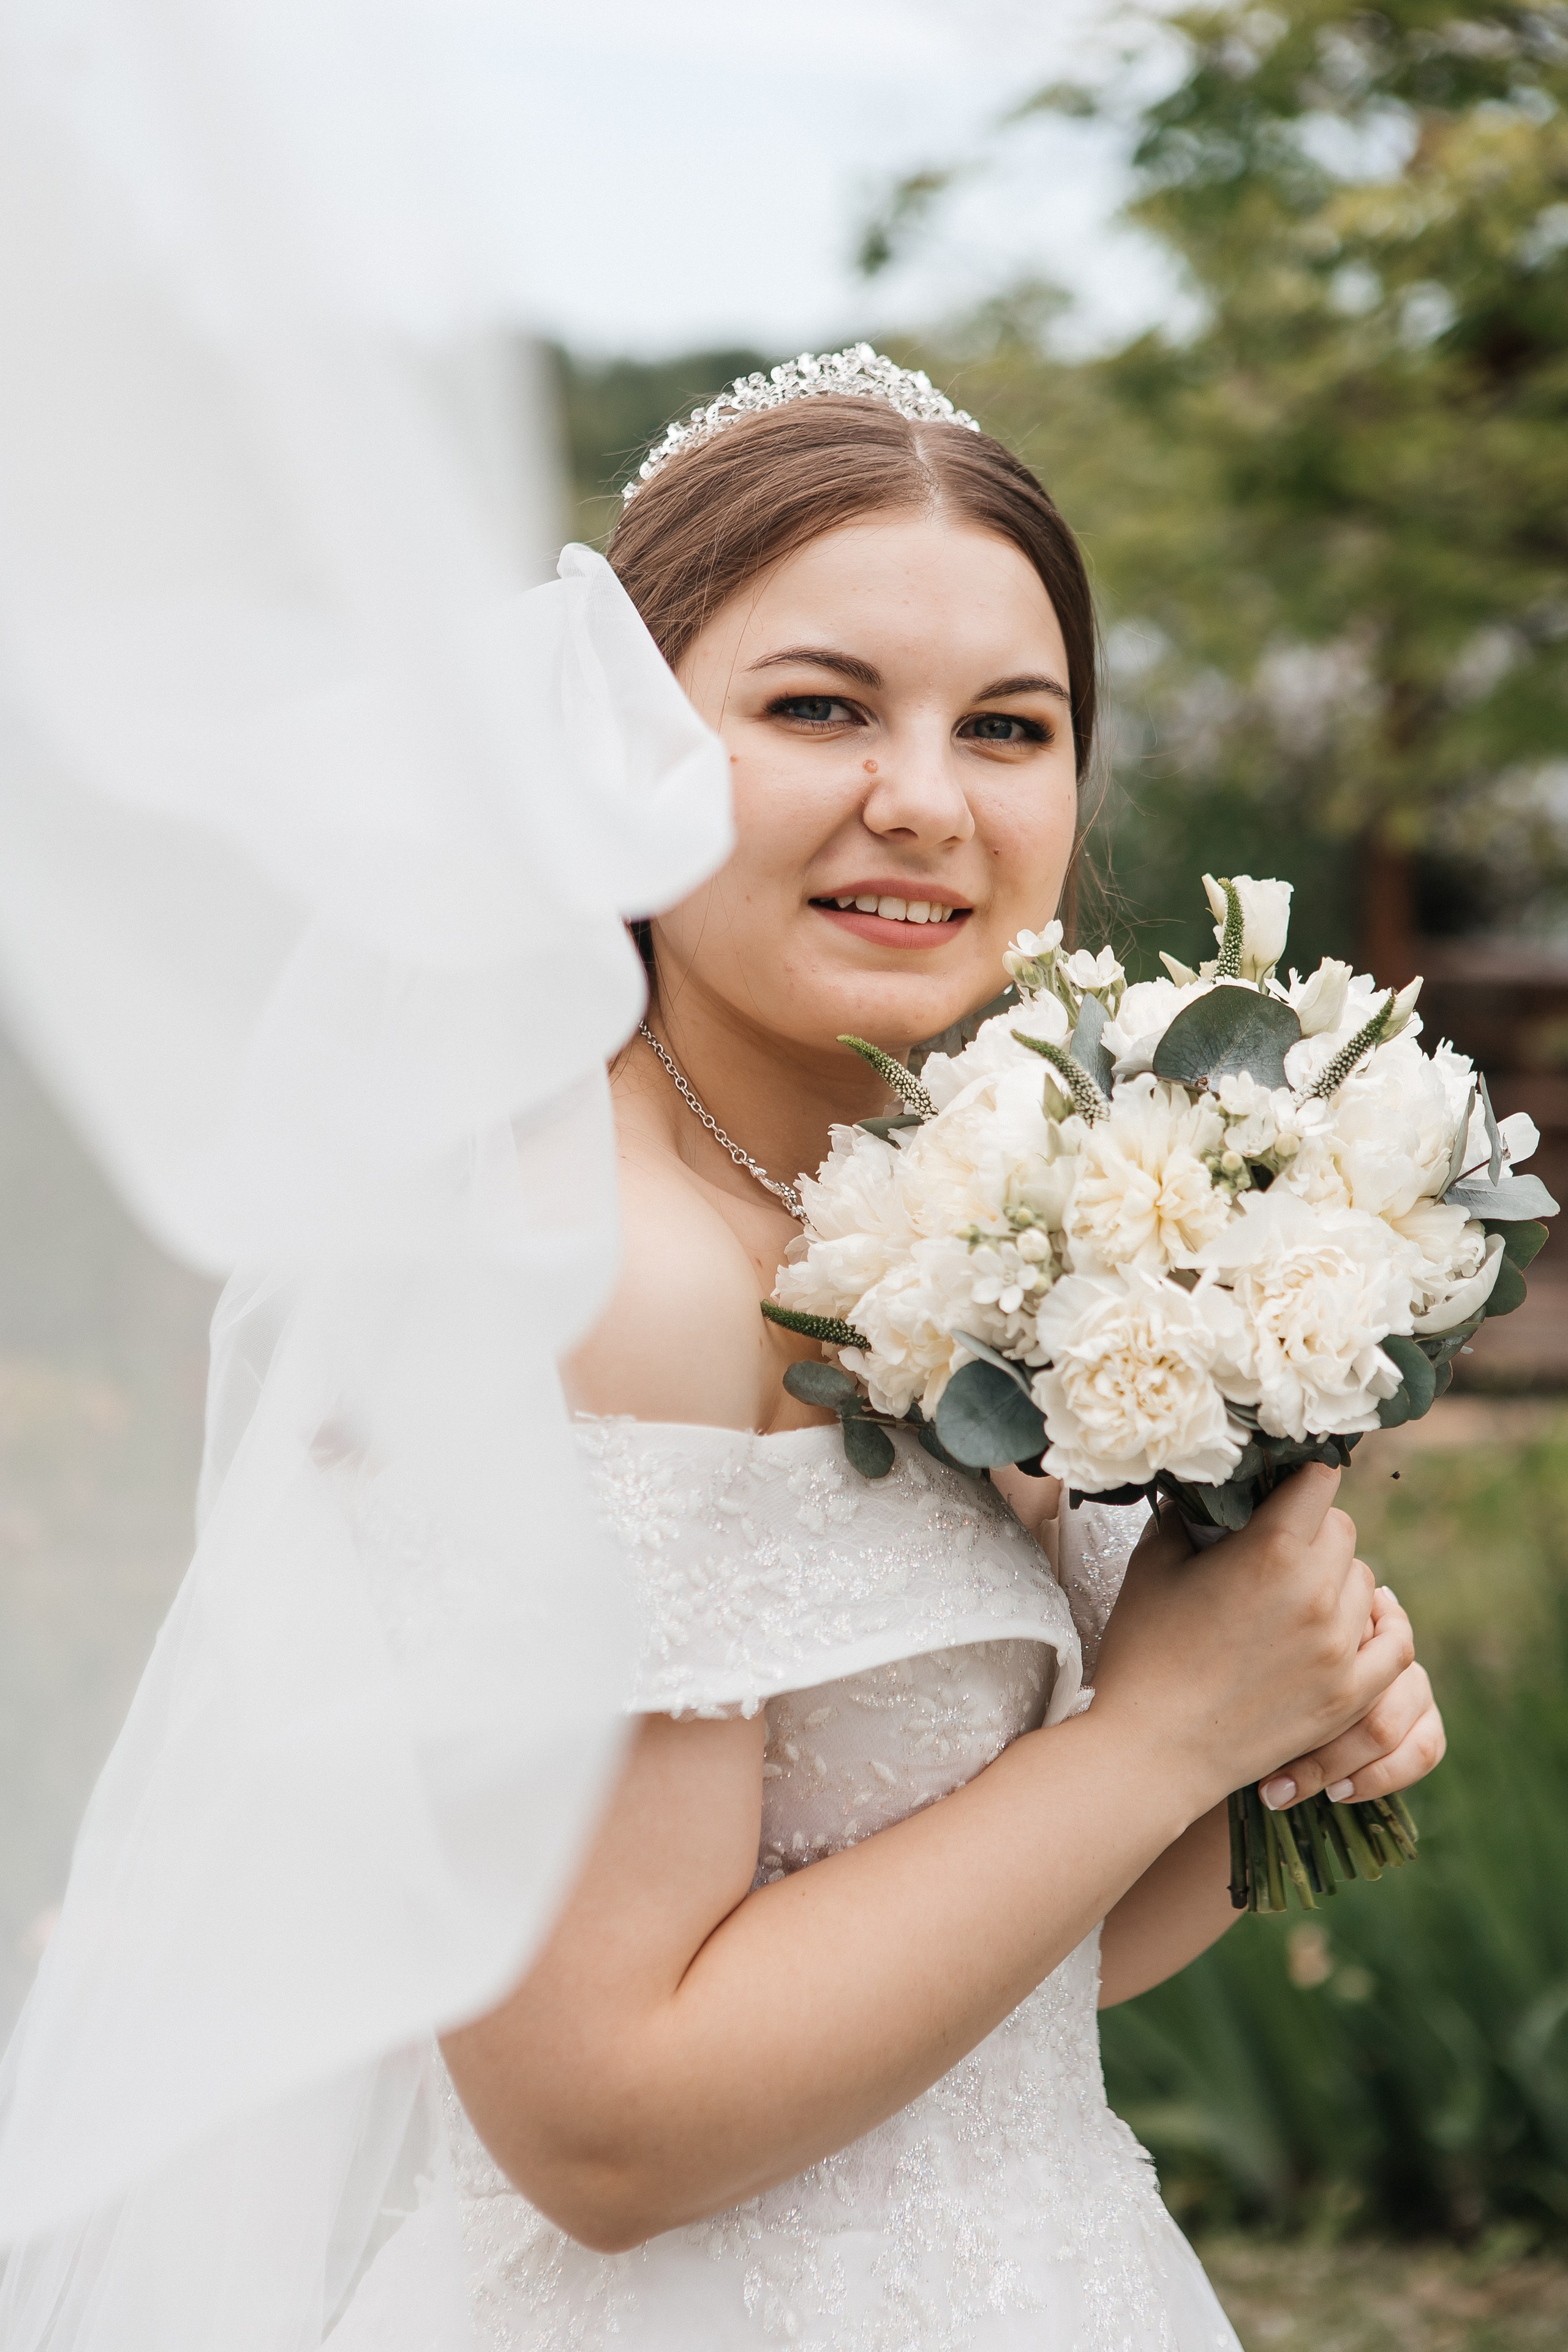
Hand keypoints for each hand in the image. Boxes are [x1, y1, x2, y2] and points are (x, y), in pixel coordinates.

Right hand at [1094, 1465, 1414, 1818]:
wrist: (1153, 1748)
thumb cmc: (1143, 1651)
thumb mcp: (1154, 1565)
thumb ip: (1186, 1517)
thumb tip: (1204, 1491)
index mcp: (1270, 1550)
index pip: (1318, 1481)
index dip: (1299, 1477)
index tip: (1284, 1485)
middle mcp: (1316, 1593)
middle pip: (1343, 1531)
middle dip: (1312, 1529)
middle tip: (1276, 1546)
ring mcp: (1339, 1648)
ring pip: (1366, 1584)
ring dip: (1337, 1579)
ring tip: (1297, 1594)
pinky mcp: (1350, 1696)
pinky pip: (1394, 1647)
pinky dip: (1379, 1628)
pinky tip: (1354, 1623)